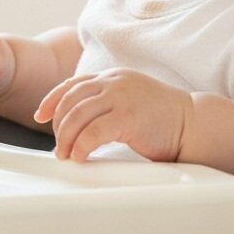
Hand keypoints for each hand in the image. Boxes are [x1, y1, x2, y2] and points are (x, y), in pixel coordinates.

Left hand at [34, 69, 191, 161]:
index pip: (72, 84)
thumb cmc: (162, 117)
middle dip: (58, 124)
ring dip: (66, 137)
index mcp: (112, 77)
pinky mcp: (128, 117)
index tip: (41, 115)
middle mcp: (113, 82)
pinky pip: (93, 132)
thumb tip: (78, 122)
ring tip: (65, 154)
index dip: (52, 99)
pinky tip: (80, 156)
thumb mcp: (129, 99)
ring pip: (77, 115)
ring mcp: (120, 97)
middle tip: (58, 146)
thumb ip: (106, 102)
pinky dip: (81, 145)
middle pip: (71, 99)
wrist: (192, 122)